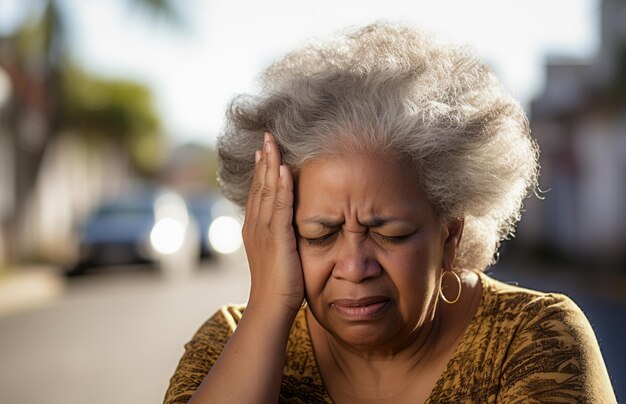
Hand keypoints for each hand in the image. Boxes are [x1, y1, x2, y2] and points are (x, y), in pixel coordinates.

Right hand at [242, 133, 303, 314]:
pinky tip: (284, 169)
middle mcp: (255, 225)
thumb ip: (281, 237)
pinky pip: (280, 207)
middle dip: (264, 159)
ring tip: (272, 142)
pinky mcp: (277, 239)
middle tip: (267, 135)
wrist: (270, 308)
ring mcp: (264, 231)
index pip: (259, 192)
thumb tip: (289, 227)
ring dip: (270, 164)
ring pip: (267, 190)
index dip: (262, 169)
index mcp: (255, 228)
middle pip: (260, 185)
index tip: (265, 149)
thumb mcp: (278, 255)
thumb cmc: (279, 287)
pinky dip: (281, 186)